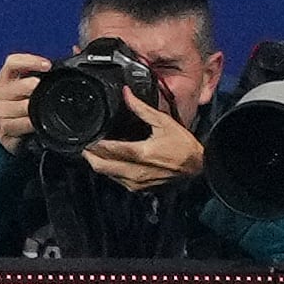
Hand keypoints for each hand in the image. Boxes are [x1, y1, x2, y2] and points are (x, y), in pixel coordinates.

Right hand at [0, 52, 51, 150]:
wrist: (15, 133)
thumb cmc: (26, 105)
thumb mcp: (36, 85)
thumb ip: (51, 69)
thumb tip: (76, 49)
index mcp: (6, 78)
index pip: (13, 63)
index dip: (30, 61)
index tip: (47, 65)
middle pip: (13, 86)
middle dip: (28, 86)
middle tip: (39, 85)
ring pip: (13, 106)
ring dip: (28, 107)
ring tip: (40, 107)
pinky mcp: (2, 130)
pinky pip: (13, 125)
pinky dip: (27, 123)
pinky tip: (35, 123)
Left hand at [84, 90, 203, 191]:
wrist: (199, 167)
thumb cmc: (185, 146)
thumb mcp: (164, 122)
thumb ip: (142, 109)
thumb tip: (126, 94)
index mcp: (141, 153)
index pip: (108, 149)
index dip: (94, 142)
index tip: (87, 135)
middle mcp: (136, 171)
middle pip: (100, 165)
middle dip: (88, 155)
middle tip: (83, 144)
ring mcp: (136, 183)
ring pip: (106, 174)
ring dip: (97, 163)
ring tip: (93, 151)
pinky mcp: (139, 189)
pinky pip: (116, 180)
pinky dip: (110, 170)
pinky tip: (110, 161)